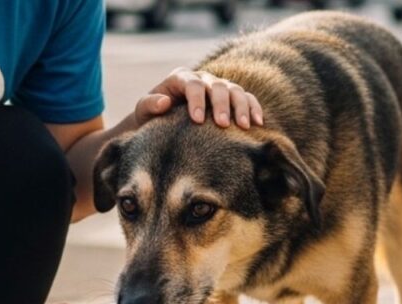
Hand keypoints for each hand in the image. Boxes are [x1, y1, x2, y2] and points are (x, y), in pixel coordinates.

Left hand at [134, 67, 263, 129]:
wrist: (161, 125)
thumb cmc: (150, 119)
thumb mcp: (142, 112)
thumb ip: (149, 104)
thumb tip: (164, 102)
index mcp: (181, 78)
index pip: (192, 84)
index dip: (196, 100)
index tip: (197, 121)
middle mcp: (202, 79)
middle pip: (217, 86)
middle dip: (221, 104)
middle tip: (223, 125)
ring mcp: (218, 87)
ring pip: (235, 90)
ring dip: (241, 107)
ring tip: (245, 126)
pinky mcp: (231, 98)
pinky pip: (246, 98)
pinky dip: (253, 108)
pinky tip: (258, 123)